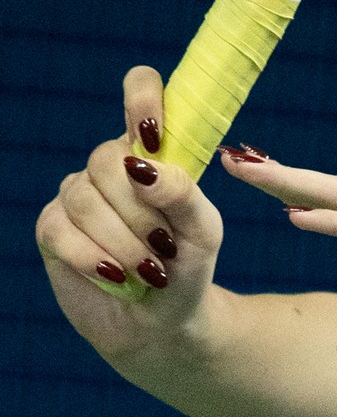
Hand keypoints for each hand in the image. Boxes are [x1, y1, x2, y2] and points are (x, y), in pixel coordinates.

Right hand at [36, 65, 225, 355]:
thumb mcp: (204, 233)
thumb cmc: (188, 268)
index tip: (152, 132)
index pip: (140, 93)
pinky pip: (61, 230)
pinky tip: (116, 278)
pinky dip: (94, 258)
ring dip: (123, 242)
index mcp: (151, 153)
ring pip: (85, 199)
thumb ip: (184, 194)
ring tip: (149, 272)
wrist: (163, 324)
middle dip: (140, 211)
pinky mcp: (53, 230)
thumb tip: (144, 166)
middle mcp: (109, 167)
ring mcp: (76, 195)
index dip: (142, 96)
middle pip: (108, 159)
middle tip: (165, 247)